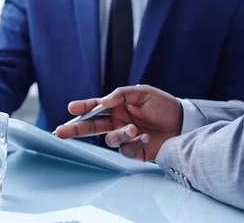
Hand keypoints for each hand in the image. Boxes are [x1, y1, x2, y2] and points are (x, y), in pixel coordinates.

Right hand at [55, 85, 182, 161]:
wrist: (183, 122)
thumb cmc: (163, 105)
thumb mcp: (143, 93)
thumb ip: (122, 95)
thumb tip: (104, 101)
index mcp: (118, 107)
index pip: (95, 108)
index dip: (83, 108)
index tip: (71, 108)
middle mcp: (118, 122)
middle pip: (91, 127)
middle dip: (76, 129)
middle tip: (61, 132)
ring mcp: (125, 137)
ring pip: (110, 139)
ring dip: (120, 134)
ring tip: (135, 129)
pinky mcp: (134, 150)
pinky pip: (126, 150)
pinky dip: (134, 143)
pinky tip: (145, 136)